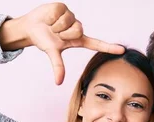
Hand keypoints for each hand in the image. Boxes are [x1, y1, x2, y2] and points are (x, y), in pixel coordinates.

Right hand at [0, 3, 124, 84]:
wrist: (31, 27)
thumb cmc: (44, 40)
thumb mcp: (52, 53)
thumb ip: (58, 66)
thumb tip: (58, 82)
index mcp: (78, 40)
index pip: (97, 44)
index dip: (109, 47)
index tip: (122, 50)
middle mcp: (77, 28)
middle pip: (78, 31)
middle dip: (63, 33)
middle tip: (55, 34)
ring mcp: (72, 17)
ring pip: (69, 21)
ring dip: (56, 25)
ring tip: (51, 26)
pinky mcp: (64, 8)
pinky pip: (61, 12)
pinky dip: (52, 17)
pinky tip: (49, 18)